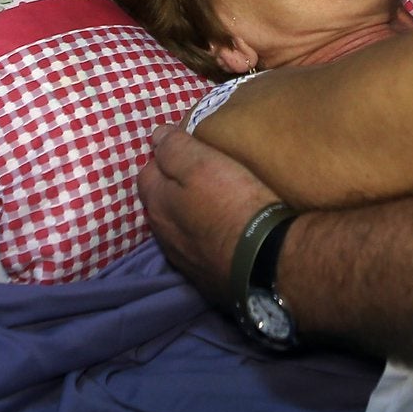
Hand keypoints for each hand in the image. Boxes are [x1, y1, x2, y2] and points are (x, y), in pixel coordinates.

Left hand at [137, 125, 285, 303]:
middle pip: (161, 202)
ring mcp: (183, 259)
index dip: (166, 156)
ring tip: (215, 203)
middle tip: (203, 174)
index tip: (189, 148)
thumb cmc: (232, 203)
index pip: (148, 171)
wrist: (265, 261)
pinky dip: (205, 237)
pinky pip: (198, 249)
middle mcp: (162, 234)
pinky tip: (223, 233)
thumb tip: (157, 134)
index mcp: (157, 204)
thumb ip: (175, 147)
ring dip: (189, 214)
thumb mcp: (203, 164)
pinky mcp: (205, 277)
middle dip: (174, 187)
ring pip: (177, 228)